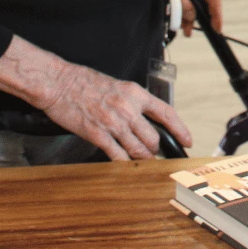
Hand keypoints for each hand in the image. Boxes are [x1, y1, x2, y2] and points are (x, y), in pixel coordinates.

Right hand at [43, 60, 192, 160]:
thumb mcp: (118, 86)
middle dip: (155, 149)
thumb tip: (144, 118)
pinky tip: (125, 166)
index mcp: (136, 93)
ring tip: (143, 161)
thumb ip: (133, 102)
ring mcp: (113, 123)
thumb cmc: (86, 82)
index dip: (180, 129)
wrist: (60, 83)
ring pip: (138, 149)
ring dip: (142, 158)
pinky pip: (116, 155)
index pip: (167, 113)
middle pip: (153, 137)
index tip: (186, 139)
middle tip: (154, 153)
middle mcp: (128, 108)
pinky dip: (123, 163)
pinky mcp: (97, 134)